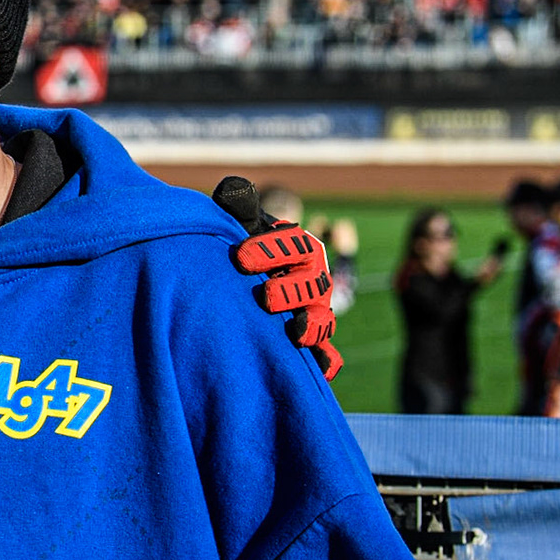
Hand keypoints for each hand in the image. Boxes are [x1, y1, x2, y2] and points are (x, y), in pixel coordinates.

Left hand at [212, 176, 342, 380]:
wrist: (239, 285)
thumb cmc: (241, 255)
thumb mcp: (238, 230)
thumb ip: (237, 209)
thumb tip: (232, 187)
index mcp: (298, 250)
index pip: (295, 246)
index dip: (272, 250)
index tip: (239, 257)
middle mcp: (311, 282)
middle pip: (312, 286)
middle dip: (292, 292)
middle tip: (265, 298)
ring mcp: (313, 314)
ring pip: (323, 321)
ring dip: (313, 327)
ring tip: (295, 333)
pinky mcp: (309, 345)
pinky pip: (327, 357)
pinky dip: (326, 363)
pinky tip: (319, 371)